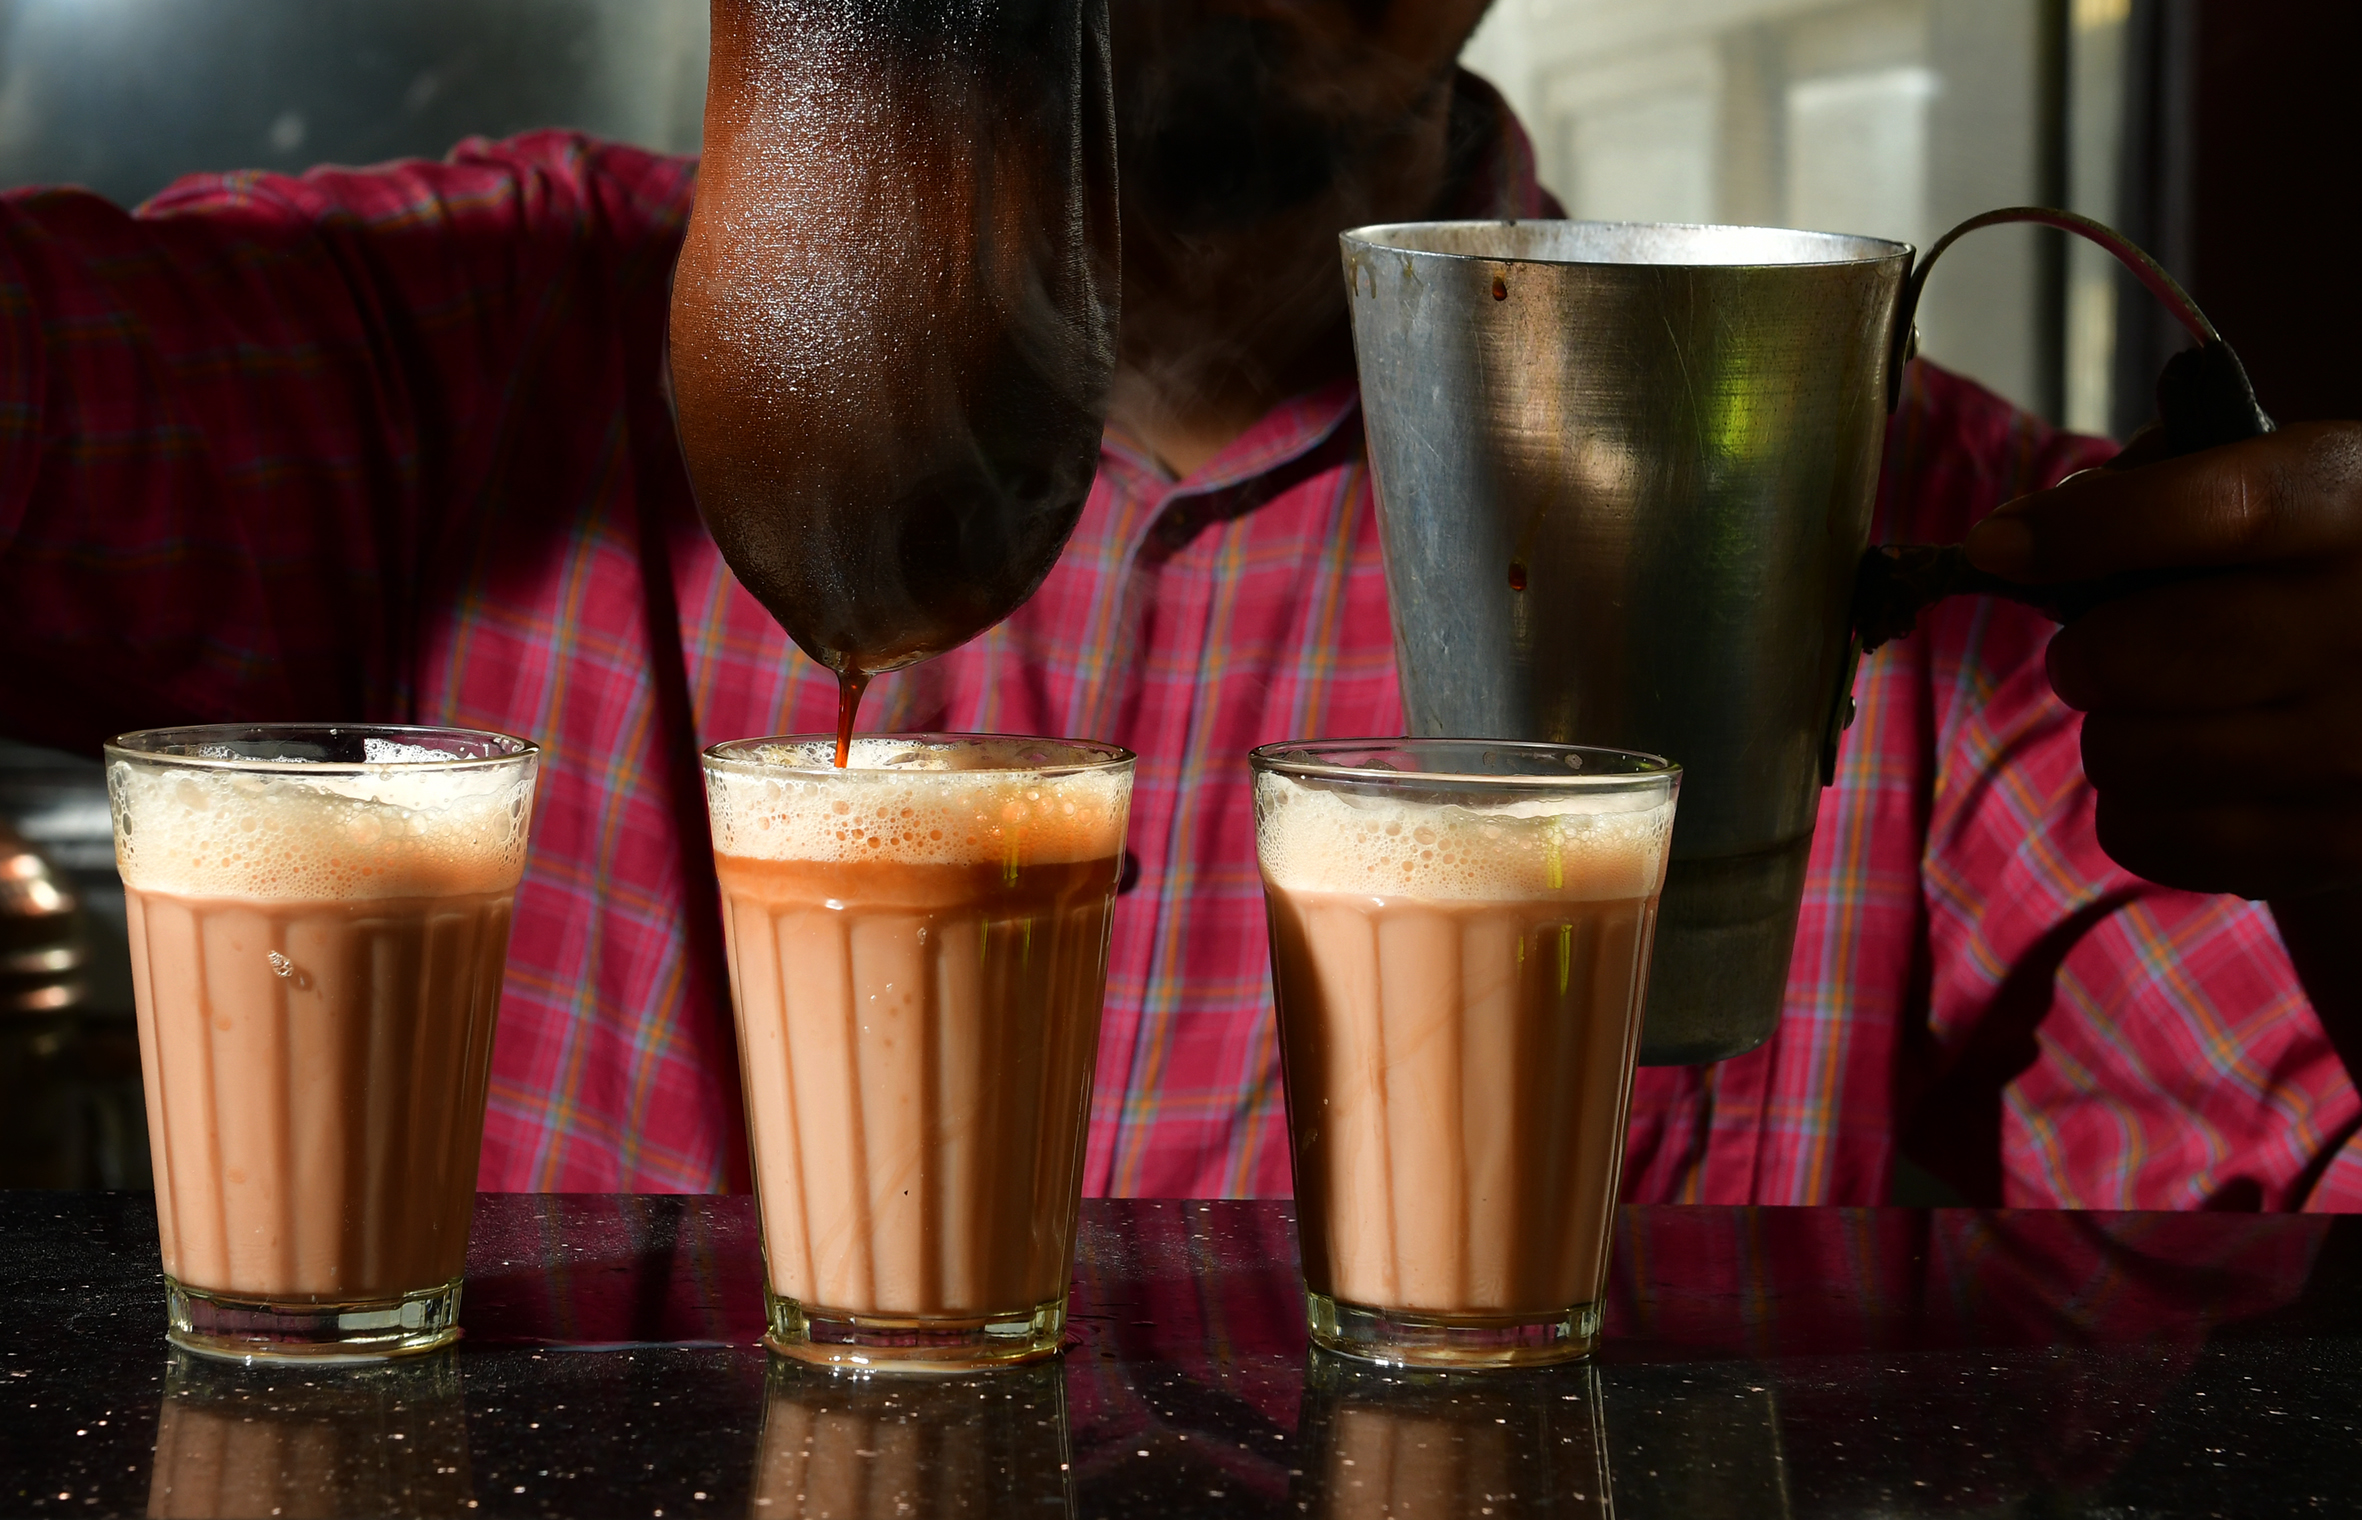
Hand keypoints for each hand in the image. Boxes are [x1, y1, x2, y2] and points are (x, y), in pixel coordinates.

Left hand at [1963, 421, 2361, 902]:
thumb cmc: (2323, 569)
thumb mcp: (2287, 483)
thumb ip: (2162, 482)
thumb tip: (2023, 540)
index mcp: (2352, 511)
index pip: (2211, 513)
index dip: (2080, 531)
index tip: (1995, 546)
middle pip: (2133, 656)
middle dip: (2083, 654)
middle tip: (2096, 653)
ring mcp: (2354, 753)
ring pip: (2123, 755)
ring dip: (2113, 733)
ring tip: (2165, 712)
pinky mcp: (2333, 846)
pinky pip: (2146, 836)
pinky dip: (2136, 808)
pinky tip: (2187, 776)